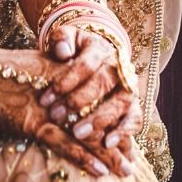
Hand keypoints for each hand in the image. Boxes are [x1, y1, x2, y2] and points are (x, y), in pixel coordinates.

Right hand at [0, 41, 128, 178]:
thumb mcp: (33, 70)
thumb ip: (55, 80)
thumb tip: (69, 101)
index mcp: (65, 73)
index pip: (98, 97)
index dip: (114, 117)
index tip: (127, 136)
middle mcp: (63, 88)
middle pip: (98, 115)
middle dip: (116, 138)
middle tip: (133, 158)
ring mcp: (48, 106)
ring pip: (86, 131)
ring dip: (107, 153)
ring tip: (126, 169)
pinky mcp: (33, 121)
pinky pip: (63, 142)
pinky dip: (82, 157)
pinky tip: (99, 170)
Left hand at [38, 24, 142, 173]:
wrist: (96, 56)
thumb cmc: (74, 51)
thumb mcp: (66, 38)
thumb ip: (61, 39)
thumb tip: (63, 51)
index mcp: (100, 49)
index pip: (86, 64)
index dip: (66, 81)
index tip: (46, 98)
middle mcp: (119, 67)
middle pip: (103, 83)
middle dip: (79, 101)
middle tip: (57, 116)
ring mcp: (129, 87)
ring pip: (120, 102)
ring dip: (99, 119)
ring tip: (78, 133)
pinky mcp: (134, 105)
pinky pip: (135, 118)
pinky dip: (124, 131)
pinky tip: (107, 143)